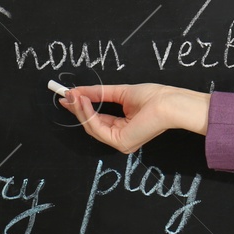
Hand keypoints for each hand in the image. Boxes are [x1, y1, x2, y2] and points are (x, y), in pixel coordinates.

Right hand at [60, 84, 209, 152]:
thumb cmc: (153, 97)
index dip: (83, 107)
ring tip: (73, 95)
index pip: (98, 119)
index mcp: (124, 127)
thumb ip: (99, 93)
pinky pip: (97, 127)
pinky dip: (88, 114)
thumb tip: (78, 91)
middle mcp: (121, 138)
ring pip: (92, 126)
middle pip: (92, 124)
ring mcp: (120, 142)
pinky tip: (83, 101)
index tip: (69, 96)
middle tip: (65, 95)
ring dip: (80, 110)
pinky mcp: (119, 142)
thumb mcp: (121, 92)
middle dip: (77, 109)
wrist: (168, 103)